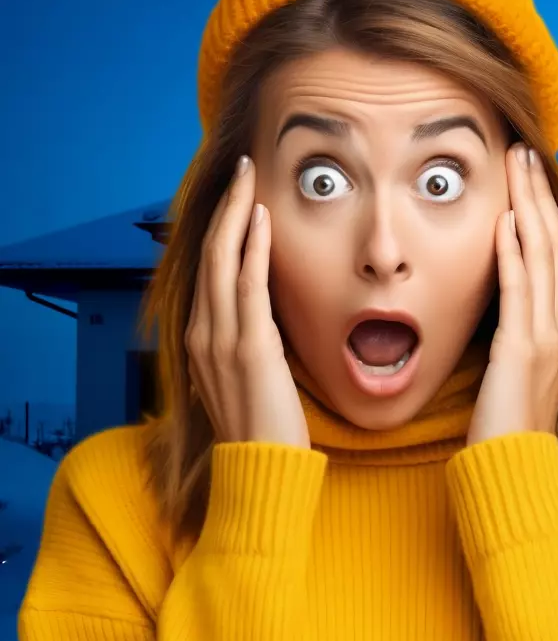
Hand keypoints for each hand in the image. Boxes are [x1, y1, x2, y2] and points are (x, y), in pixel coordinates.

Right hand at [185, 156, 309, 449]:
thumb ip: (253, 342)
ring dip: (237, 214)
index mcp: (203, 339)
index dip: (222, 229)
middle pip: (210, 254)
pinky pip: (248, 286)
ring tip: (249, 178)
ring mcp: (221, 339)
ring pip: (223, 261)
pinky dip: (252, 249)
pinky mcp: (248, 348)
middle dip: (226, 208)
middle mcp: (204, 333)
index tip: (239, 196)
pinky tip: (260, 219)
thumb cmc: (265, 427)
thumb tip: (269, 316)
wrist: (261, 470)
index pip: (210, 270)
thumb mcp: (252, 375)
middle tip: (242, 169)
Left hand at [466, 144, 557, 445]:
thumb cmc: (508, 425)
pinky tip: (506, 222)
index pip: (553, 255)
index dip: (543, 211)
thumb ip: (513, 334)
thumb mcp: (516, 370)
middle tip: (524, 152)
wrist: (516, 469)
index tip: (528, 177)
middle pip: (553, 243)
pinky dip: (513, 253)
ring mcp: (545, 335)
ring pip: (541, 256)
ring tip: (517, 167)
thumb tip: (500, 305)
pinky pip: (519, 290)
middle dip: (538, 194)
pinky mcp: (521, 348)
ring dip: (528, 206)